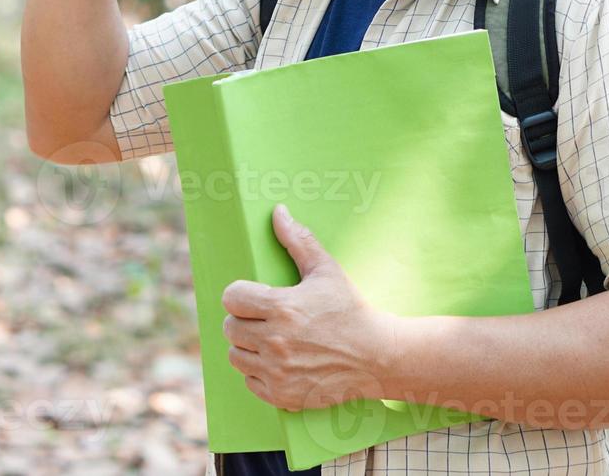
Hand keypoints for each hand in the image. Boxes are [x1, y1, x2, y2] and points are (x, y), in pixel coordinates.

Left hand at [222, 203, 385, 411]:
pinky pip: (249, 381)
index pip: (232, 298)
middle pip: (230, 327)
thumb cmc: (350, 310)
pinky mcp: (282, 395)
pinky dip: (258, 373)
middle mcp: (275, 341)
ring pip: (235, 355)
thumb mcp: (327, 270)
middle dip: (244, 320)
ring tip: (270, 340)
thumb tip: (278, 212)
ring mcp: (277, 371)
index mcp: (282, 308)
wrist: (378, 357)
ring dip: (247, 347)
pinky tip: (278, 362)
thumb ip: (299, 240)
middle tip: (265, 319)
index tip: (254, 297)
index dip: (241, 295)